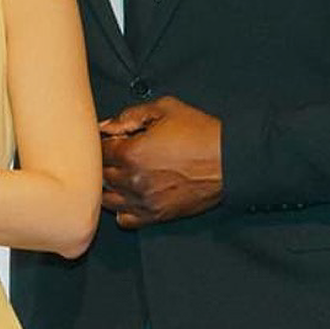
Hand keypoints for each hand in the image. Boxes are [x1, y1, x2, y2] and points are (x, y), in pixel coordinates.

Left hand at [98, 96, 223, 227]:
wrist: (230, 160)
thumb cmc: (201, 133)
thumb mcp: (165, 109)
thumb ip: (129, 116)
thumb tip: (107, 126)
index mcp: (132, 153)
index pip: (99, 150)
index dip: (103, 142)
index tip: (111, 139)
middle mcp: (133, 180)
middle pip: (101, 175)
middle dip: (105, 163)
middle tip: (117, 154)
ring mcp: (144, 201)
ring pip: (108, 199)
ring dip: (110, 187)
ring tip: (121, 174)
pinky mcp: (158, 215)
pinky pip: (125, 219)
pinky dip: (122, 209)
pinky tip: (129, 196)